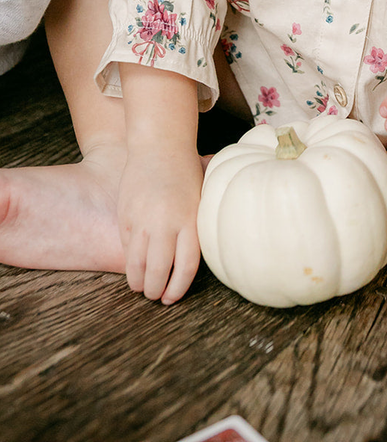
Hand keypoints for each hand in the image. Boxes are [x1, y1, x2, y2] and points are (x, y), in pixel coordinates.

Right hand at [117, 143, 203, 304]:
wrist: (160, 146)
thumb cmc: (185, 173)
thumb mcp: (200, 199)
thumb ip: (198, 227)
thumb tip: (204, 255)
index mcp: (190, 219)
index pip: (186, 266)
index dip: (178, 288)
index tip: (172, 297)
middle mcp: (166, 222)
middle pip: (159, 270)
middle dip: (156, 290)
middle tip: (155, 296)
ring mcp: (143, 219)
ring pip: (136, 263)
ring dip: (138, 281)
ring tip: (141, 286)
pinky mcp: (125, 214)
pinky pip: (125, 245)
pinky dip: (128, 260)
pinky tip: (133, 266)